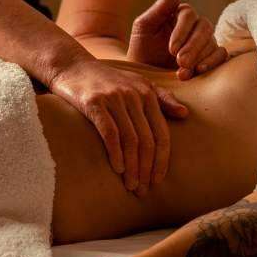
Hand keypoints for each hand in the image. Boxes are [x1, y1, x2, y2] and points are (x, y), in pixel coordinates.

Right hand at [48, 56, 187, 194]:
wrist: (71, 66)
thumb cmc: (106, 80)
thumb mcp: (136, 83)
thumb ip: (161, 98)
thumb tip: (184, 114)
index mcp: (147, 93)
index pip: (161, 133)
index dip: (162, 160)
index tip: (157, 180)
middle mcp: (133, 95)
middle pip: (147, 140)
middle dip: (147, 169)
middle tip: (143, 190)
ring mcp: (114, 98)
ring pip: (130, 139)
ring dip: (132, 167)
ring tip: (131, 185)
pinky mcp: (94, 102)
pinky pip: (109, 132)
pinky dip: (115, 153)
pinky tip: (118, 169)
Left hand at [127, 0, 231, 81]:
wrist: (145, 74)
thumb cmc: (142, 48)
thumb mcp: (144, 26)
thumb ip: (161, 7)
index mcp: (179, 14)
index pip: (189, 15)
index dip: (182, 32)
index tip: (172, 49)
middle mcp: (195, 25)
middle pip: (205, 27)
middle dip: (192, 46)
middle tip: (180, 62)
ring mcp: (205, 40)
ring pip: (212, 42)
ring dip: (199, 58)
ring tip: (183, 73)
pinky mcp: (211, 56)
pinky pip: (221, 54)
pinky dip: (213, 62)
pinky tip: (199, 71)